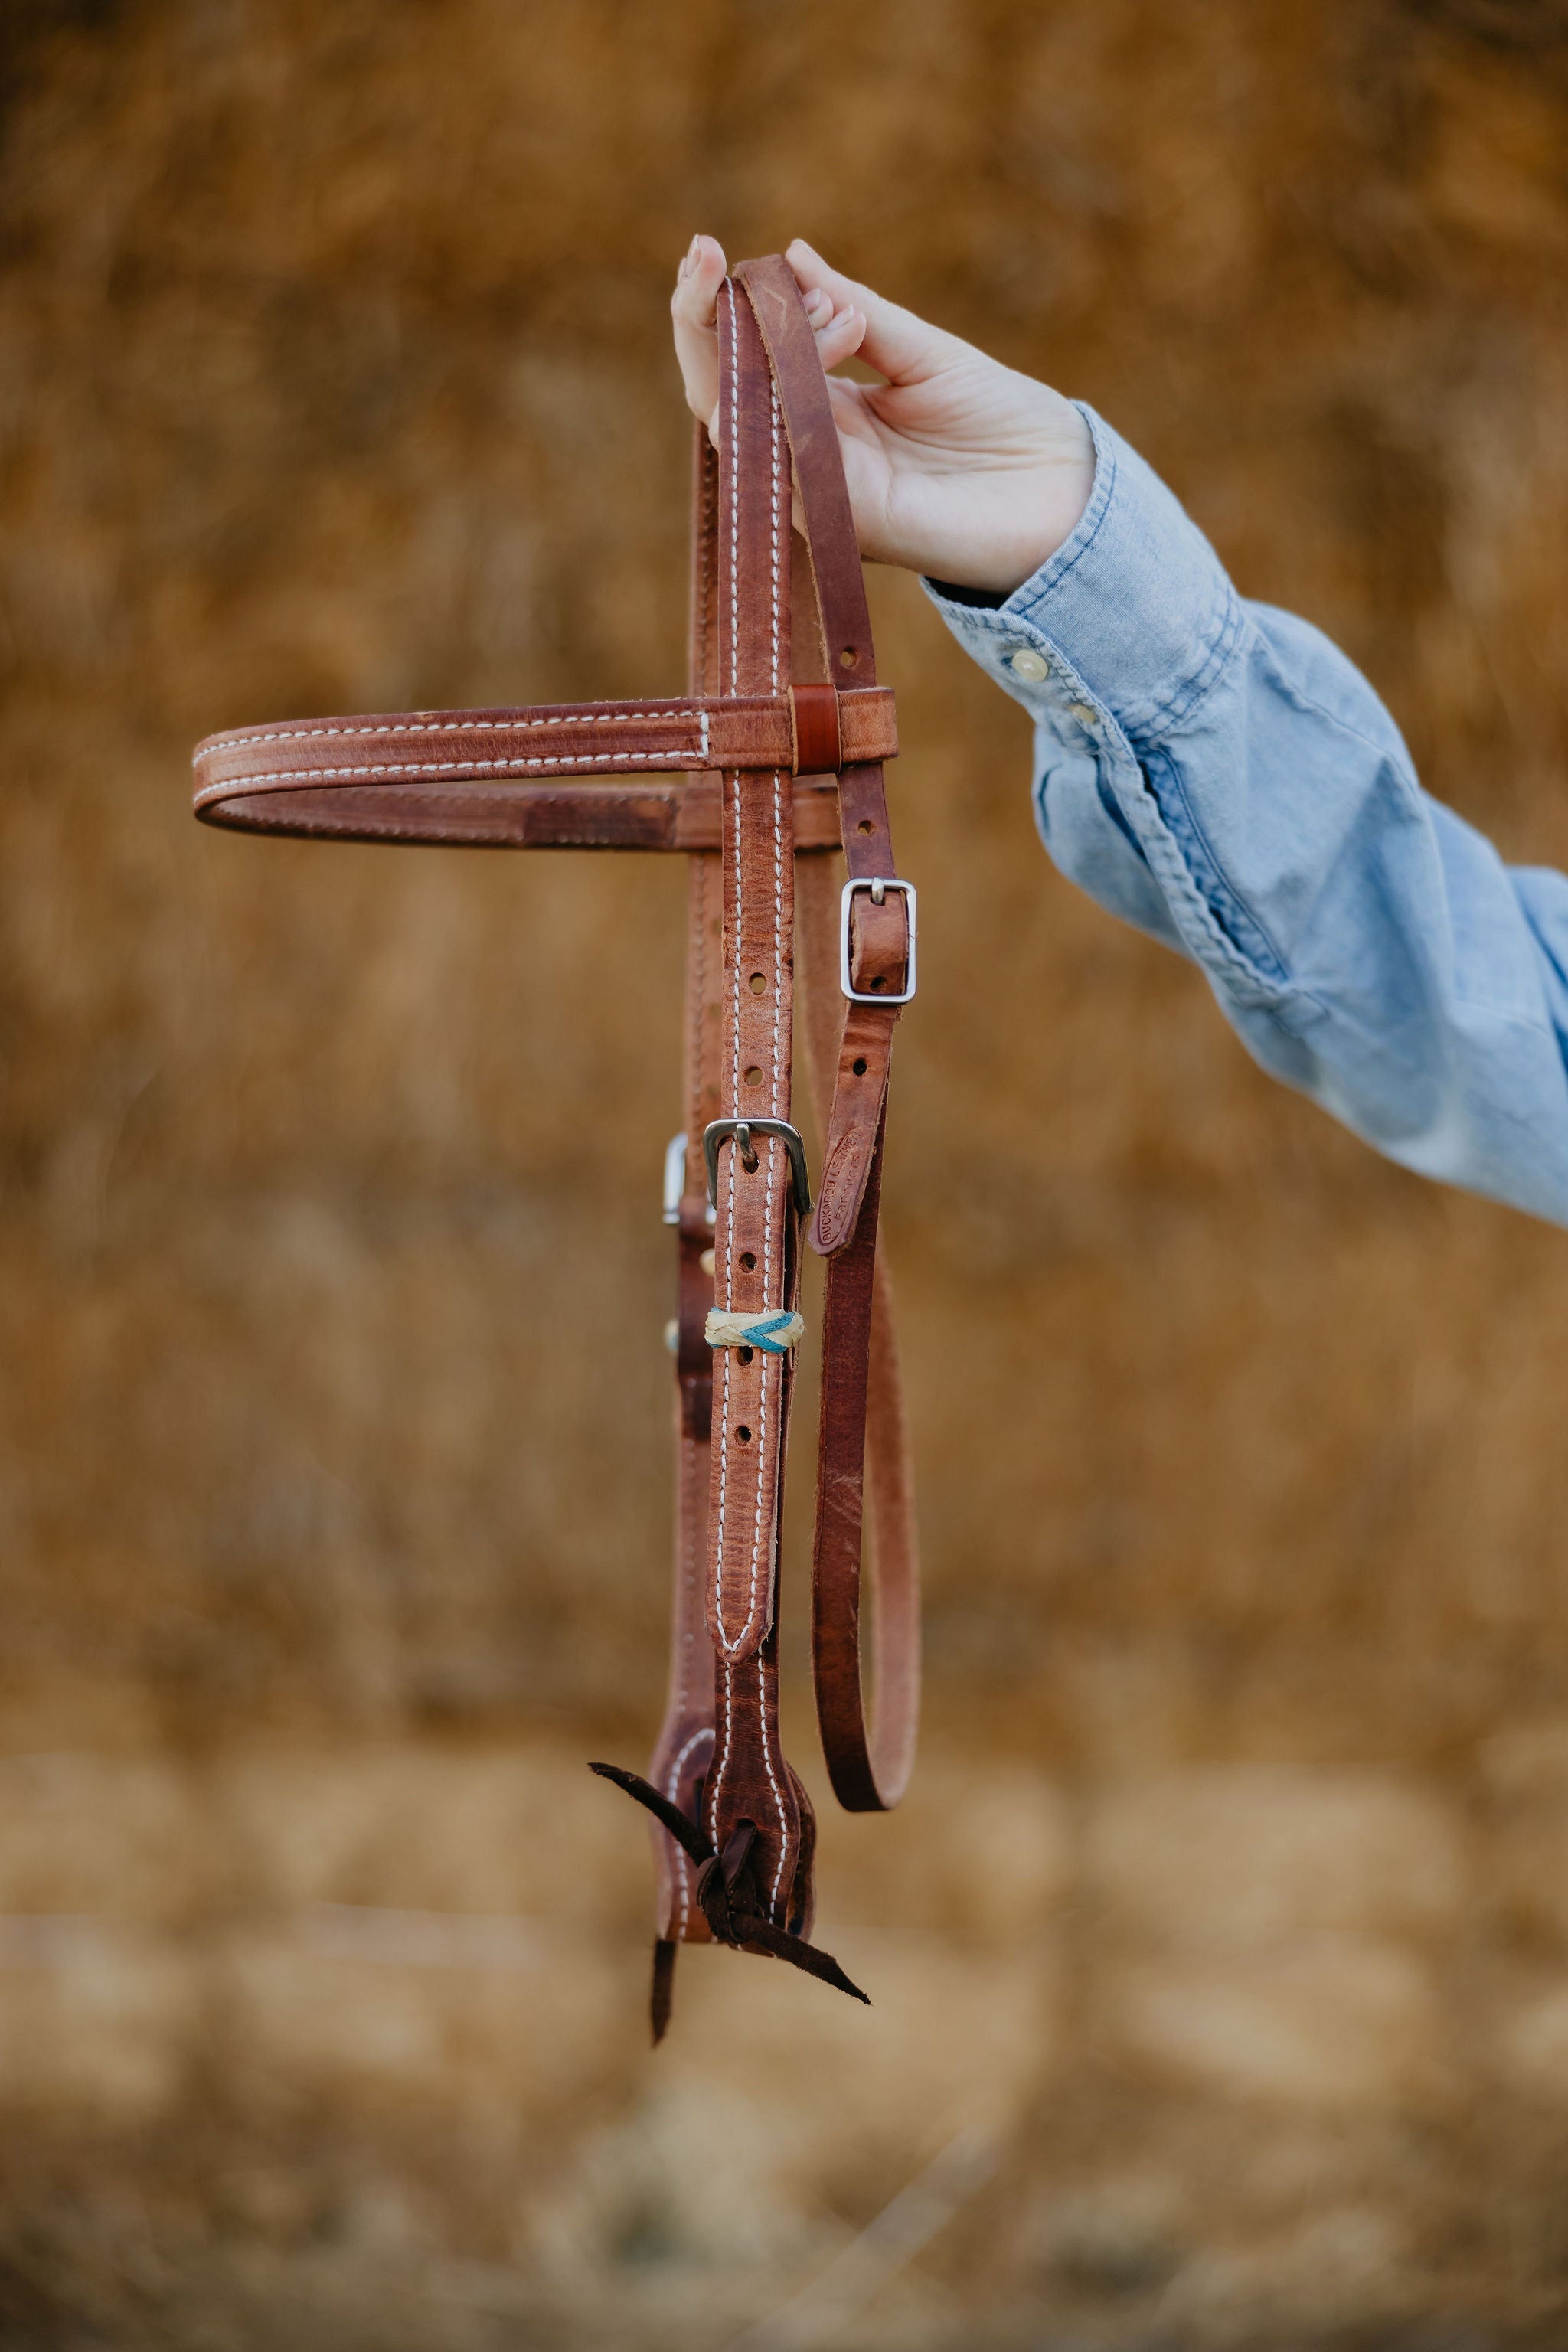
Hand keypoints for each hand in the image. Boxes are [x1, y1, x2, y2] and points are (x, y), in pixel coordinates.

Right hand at [671, 235, 1093, 596]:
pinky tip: (830, 339)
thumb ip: (857, 311)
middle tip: (703, 255)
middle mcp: (807, 452)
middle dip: (697, 322)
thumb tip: (790, 255)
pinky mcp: (848, 516)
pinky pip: (786, 462)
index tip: (707, 245)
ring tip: (833, 311)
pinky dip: (791, 397)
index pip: (738, 361)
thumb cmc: (1004, 424)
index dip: (711, 307)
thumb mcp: (924, 350)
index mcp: (821, 410)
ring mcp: (821, 489)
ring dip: (756, 351)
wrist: (1063, 490)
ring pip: (738, 427)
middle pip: (716, 393)